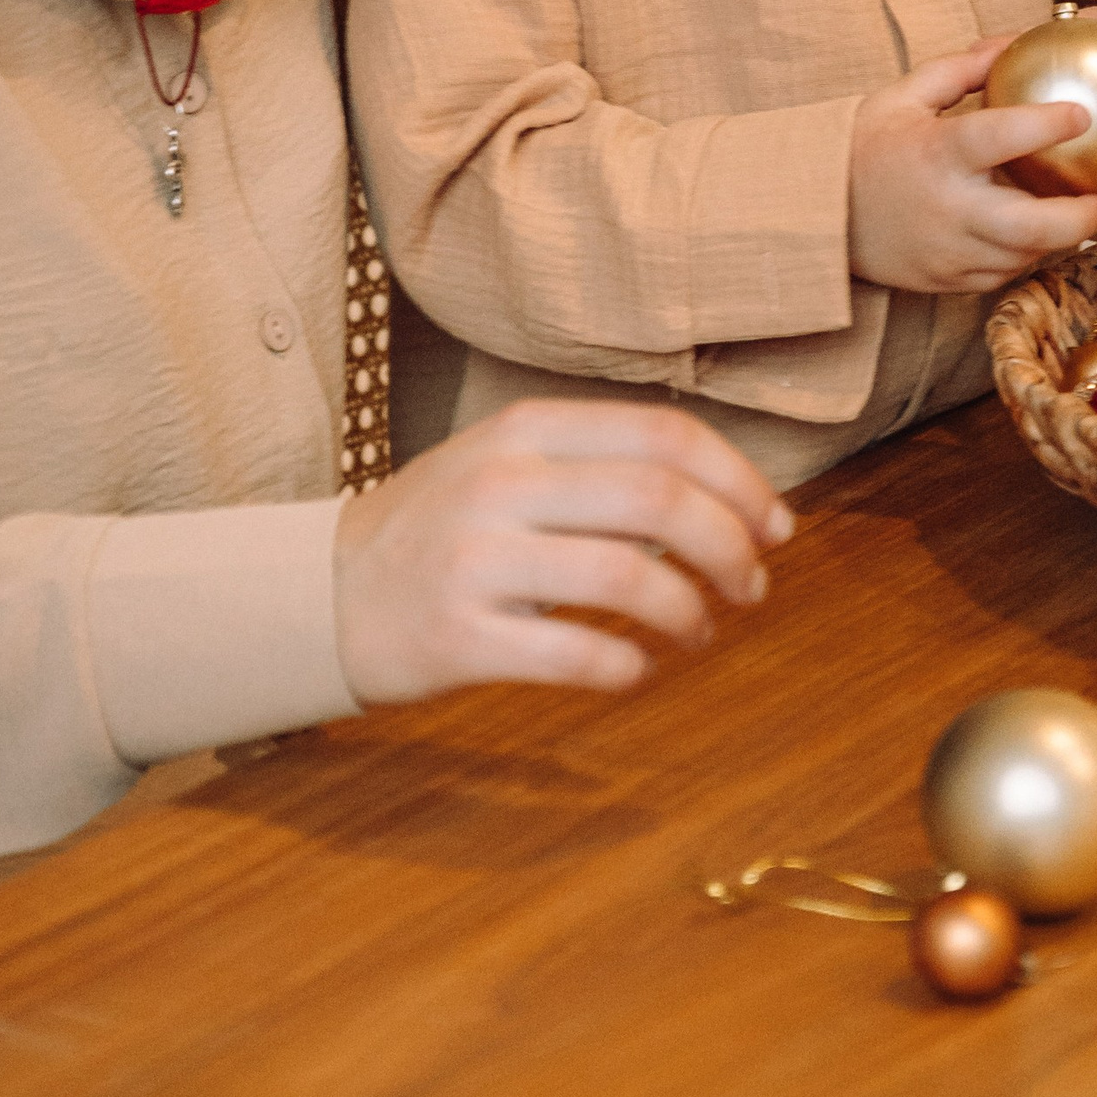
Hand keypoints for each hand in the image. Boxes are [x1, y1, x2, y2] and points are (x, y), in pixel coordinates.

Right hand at [333, 398, 793, 704]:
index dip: (740, 482)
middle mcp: (502, 482)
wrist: (320, 593)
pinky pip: (574, 654)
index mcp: (526, 429)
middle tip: (751, 586)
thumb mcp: (508, 463)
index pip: (665, 435)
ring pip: (627, 578)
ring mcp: (476, 559)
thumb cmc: (442, 530)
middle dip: (730, 548)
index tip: (776, 526)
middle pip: (659, 500)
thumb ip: (600, 465)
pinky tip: (636, 668)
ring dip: (689, 612)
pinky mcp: (459, 636)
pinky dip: (628, 666)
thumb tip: (728, 496)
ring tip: (699, 631)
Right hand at [847, 43, 1096, 296]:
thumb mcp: (905, 95)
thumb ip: (962, 70)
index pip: (1001, 136)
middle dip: (1079, 217)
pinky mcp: (946, 282)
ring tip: (1071, 214)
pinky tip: (1027, 233)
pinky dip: (1021, 255)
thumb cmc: (864, 147)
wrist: (818, 212)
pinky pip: (1002, 274)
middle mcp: (948, 208)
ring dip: (1054, 237)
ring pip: (1024, 255)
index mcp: (937, 153)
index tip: (1084, 113)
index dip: (1047, 124)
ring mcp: (948, 252)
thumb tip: (1012, 44)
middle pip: (1031, 225)